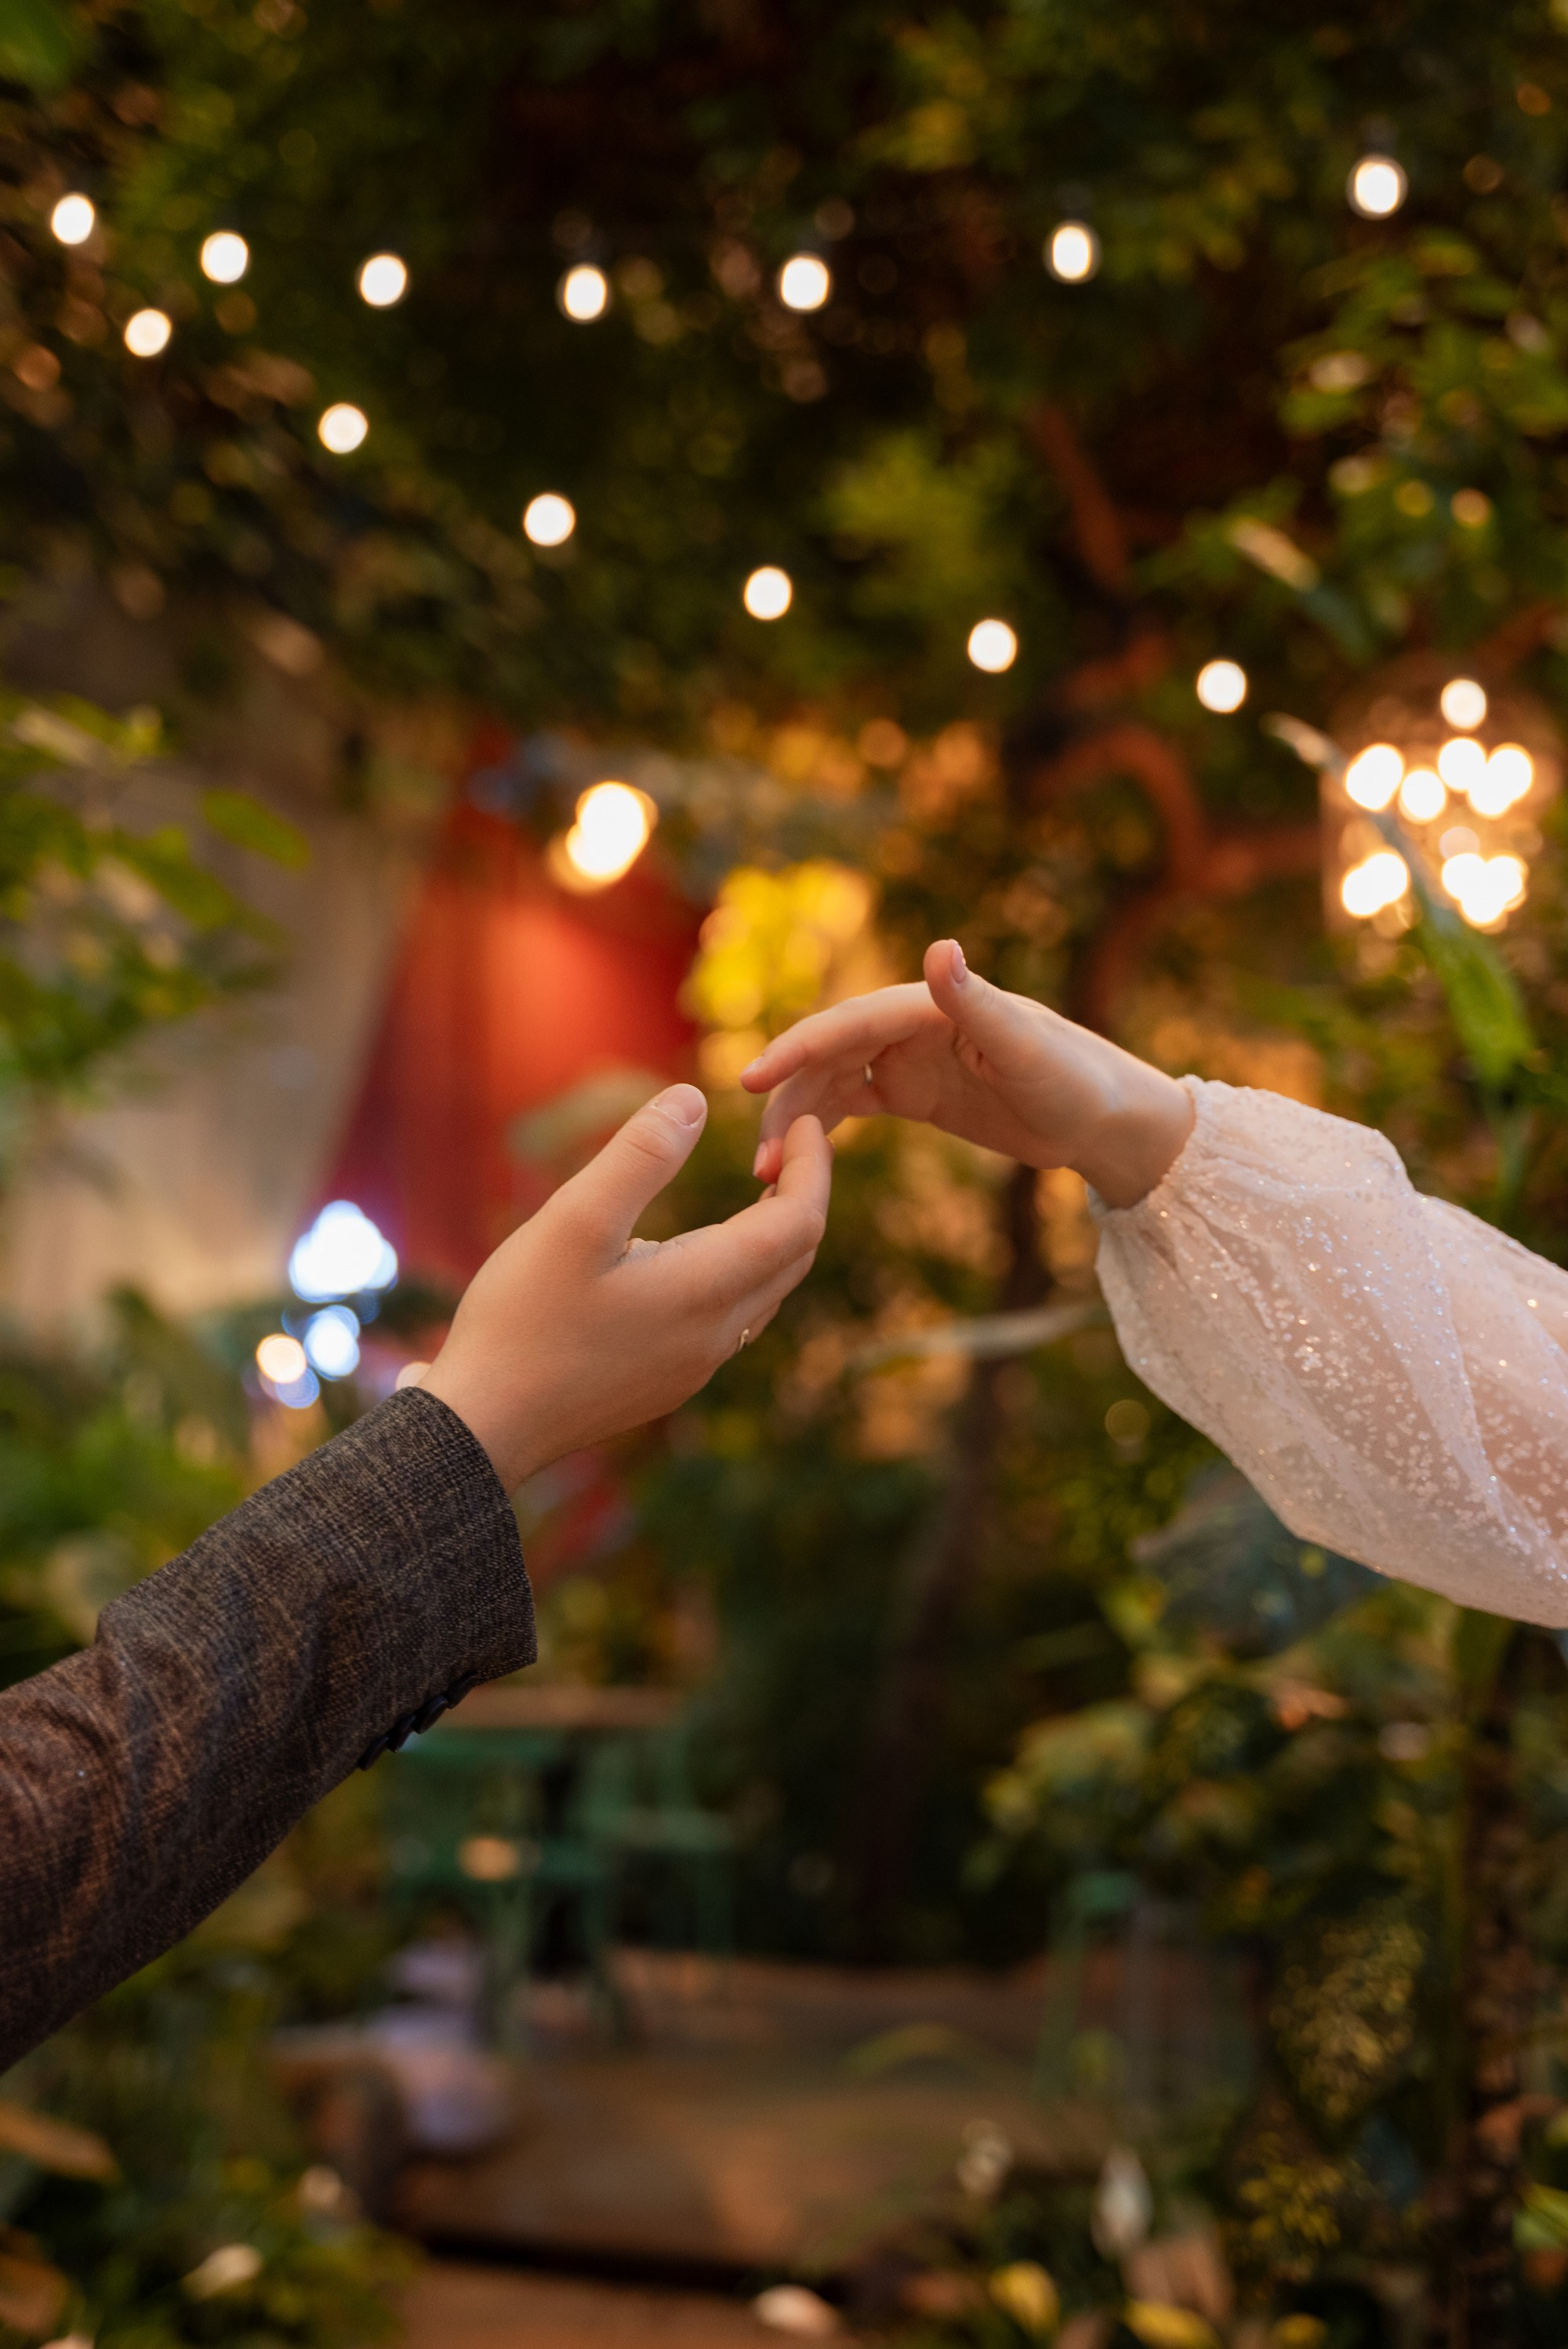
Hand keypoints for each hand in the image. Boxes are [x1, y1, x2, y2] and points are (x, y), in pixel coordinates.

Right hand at [422, 1085, 830, 1489]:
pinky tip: (701, 1250)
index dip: (813, 1165)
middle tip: (783, 1143)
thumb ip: (639, 1156)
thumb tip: (693, 1100)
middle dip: (802, 1193)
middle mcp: (717, 1335)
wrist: (484, 1426)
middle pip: (796, 1257)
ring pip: (769, 1290)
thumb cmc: (522, 1320)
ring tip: (756, 1185)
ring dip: (775, 1235)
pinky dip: (743, 1269)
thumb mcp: (574, 1221)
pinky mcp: (670, 1382)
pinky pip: (734, 1318)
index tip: (804, 1120)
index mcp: (706, 1290)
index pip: (800, 1221)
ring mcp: (696, 1366)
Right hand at [741, 941, 1191, 1208]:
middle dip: (787, 1101)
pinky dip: (819, 1126)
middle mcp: (910, 1024)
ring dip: (796, 1120)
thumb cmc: (1077, 1078)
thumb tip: (940, 947)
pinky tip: (793, 1161)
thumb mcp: (1026, 1046)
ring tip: (769, 1172)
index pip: (848, 1023)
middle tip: (760, 1158)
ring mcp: (908, 1058)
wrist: (1105, 1119)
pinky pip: (851, 1102)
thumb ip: (976, 1001)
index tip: (752, 1081)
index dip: (798, 1049)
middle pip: (828, 1055)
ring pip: (831, 1082)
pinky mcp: (914, 1092)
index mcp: (930, 1005)